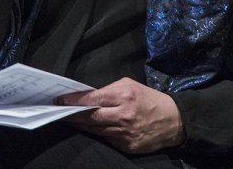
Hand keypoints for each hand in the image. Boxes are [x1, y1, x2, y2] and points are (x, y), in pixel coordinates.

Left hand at [58, 77, 183, 153]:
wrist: (173, 121)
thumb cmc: (149, 99)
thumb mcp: (130, 86)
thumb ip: (109, 91)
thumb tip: (89, 97)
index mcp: (124, 96)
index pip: (93, 100)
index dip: (75, 101)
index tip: (61, 100)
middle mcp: (123, 116)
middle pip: (91, 118)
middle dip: (73, 115)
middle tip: (59, 112)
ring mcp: (124, 134)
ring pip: (96, 130)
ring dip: (82, 125)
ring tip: (70, 119)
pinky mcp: (126, 147)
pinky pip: (106, 139)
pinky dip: (98, 133)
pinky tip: (90, 128)